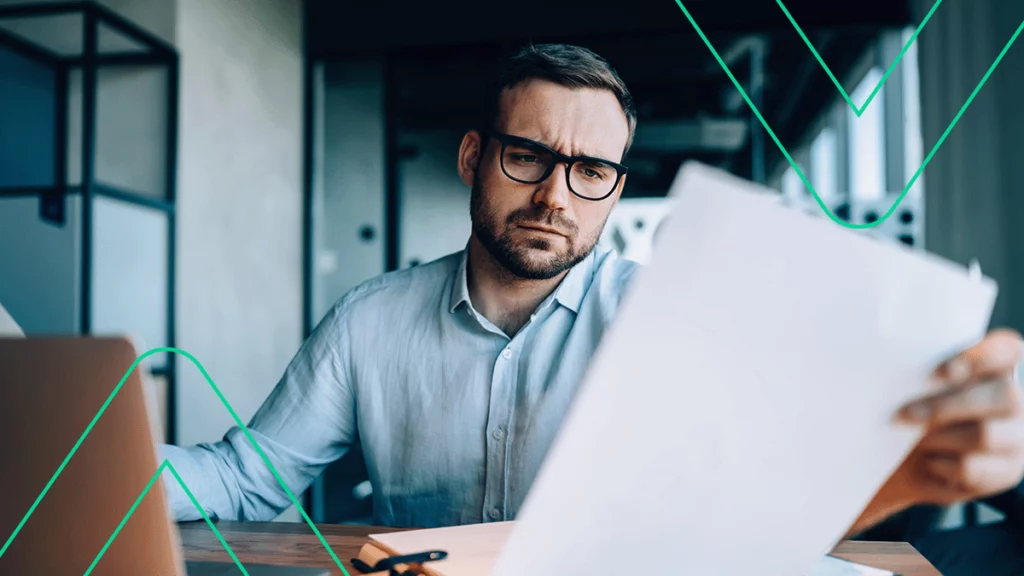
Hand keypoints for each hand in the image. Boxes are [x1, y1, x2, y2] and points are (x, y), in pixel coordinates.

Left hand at [849, 329, 1023, 535]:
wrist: (905, 459)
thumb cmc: (910, 407)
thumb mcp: (913, 385)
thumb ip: (920, 372)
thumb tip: (896, 369)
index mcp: (999, 365)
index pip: (1006, 349)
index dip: (979, 358)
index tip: (940, 373)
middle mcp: (1017, 399)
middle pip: (1003, 397)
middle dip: (945, 406)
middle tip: (902, 415)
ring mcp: (1018, 437)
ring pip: (986, 435)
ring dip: (939, 438)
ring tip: (913, 440)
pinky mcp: (1008, 471)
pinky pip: (973, 467)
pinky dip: (941, 465)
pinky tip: (927, 462)